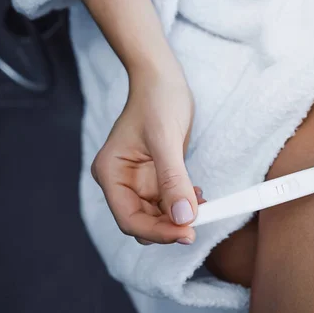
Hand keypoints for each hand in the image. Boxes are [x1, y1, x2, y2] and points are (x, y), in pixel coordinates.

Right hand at [91, 77, 200, 244]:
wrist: (162, 79)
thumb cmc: (157, 100)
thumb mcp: (165, 139)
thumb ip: (173, 181)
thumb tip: (183, 218)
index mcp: (111, 173)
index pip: (129, 219)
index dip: (158, 232)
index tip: (187, 233)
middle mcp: (121, 182)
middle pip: (142, 222)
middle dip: (170, 226)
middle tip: (200, 222)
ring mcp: (138, 181)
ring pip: (157, 216)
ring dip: (179, 216)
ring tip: (202, 205)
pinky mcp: (154, 178)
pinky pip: (168, 202)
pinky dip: (183, 204)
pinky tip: (197, 195)